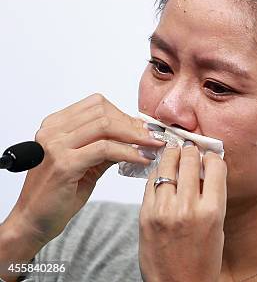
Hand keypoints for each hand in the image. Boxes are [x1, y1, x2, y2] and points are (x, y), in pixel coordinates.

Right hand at [2, 93, 164, 251]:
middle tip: (154, 137)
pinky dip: (128, 152)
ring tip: (152, 147)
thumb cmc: (59, 193)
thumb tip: (137, 134)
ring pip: (106, 126)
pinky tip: (141, 159)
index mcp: (55, 125)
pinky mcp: (64, 163)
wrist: (33, 221)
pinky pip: (105, 149)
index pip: (97, 105)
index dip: (124, 114)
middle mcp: (52, 130)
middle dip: (133, 124)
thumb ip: (107, 145)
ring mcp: (56, 145)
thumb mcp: (87, 162)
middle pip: (103, 112)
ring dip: (135, 136)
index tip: (144, 128)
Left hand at [139, 142, 226, 281]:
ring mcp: (164, 210)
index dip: (213, 155)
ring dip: (172, 156)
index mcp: (213, 210)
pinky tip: (162, 174)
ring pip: (167, 165)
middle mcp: (188, 207)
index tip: (210, 155)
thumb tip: (205, 167)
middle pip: (190, 159)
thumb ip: (212, 196)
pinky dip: (158, 174)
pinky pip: (151, 182)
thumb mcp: (218, 226)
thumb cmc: (202, 259)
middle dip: (191, 151)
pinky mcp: (145, 215)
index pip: (215, 165)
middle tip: (190, 149)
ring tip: (174, 153)